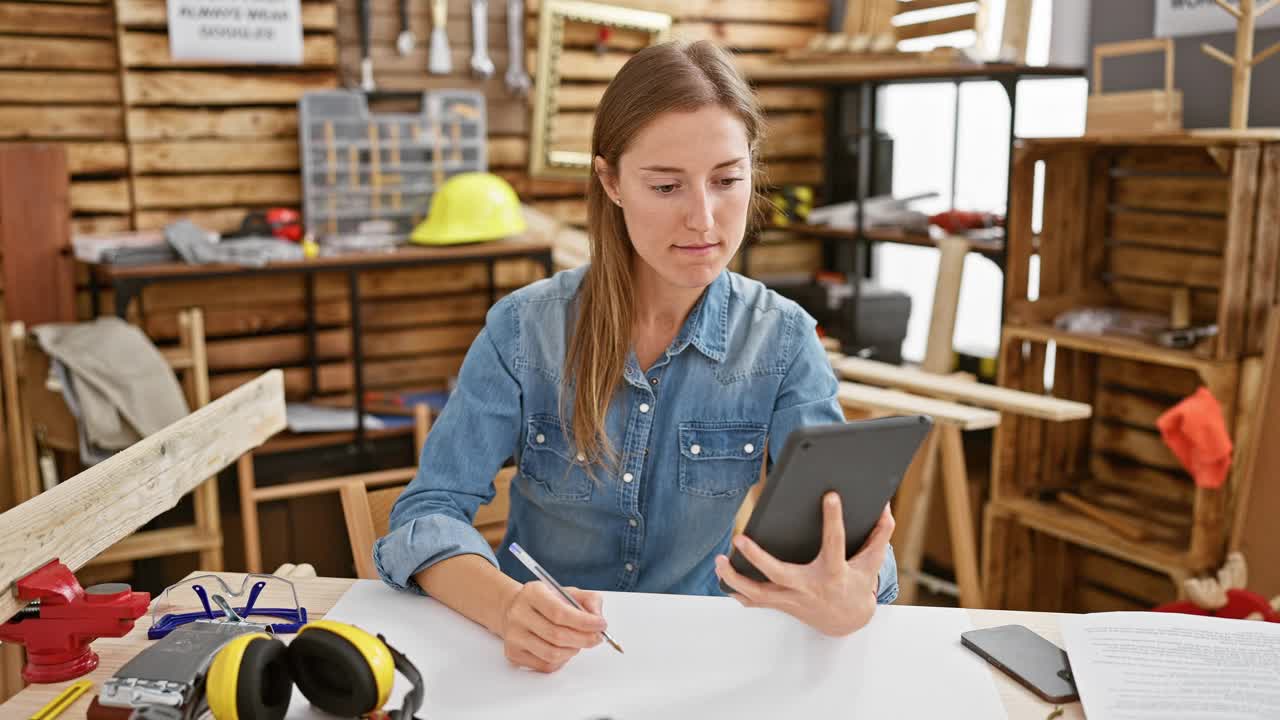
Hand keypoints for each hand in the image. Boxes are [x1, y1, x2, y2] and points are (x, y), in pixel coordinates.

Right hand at [498, 581, 606, 672]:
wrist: (514, 609)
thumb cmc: (545, 601)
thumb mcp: (567, 592)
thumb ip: (588, 600)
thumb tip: (598, 618)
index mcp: (532, 593)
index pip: (559, 612)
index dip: (584, 622)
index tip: (601, 624)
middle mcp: (518, 614)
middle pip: (557, 636)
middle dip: (584, 639)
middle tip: (597, 637)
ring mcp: (514, 636)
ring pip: (552, 654)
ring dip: (573, 650)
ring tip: (578, 642)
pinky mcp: (514, 654)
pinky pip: (545, 665)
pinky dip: (562, 660)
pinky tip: (564, 649)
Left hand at [715, 492, 894, 636]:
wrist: (847, 622)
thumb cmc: (856, 587)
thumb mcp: (871, 563)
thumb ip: (879, 536)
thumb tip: (886, 509)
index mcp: (833, 572)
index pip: (835, 542)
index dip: (834, 519)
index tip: (830, 496)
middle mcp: (809, 587)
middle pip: (779, 575)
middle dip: (757, 557)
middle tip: (739, 539)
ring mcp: (792, 599)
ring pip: (758, 593)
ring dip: (735, 579)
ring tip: (719, 561)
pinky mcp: (781, 605)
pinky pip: (754, 602)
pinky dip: (737, 592)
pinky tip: (724, 579)